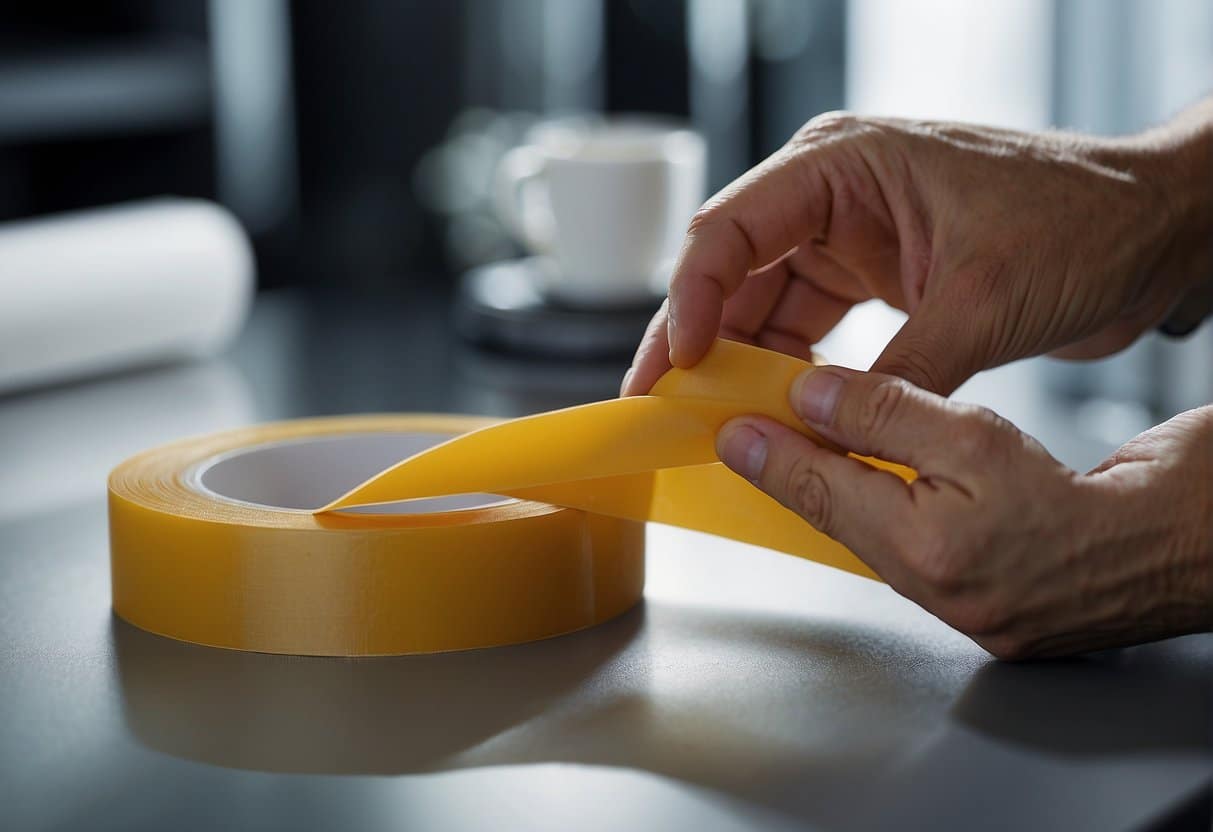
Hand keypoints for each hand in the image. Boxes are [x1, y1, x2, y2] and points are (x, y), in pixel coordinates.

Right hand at [623, 105, 1212, 397]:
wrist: (1158, 233)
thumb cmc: (1084, 223)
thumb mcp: (985, 300)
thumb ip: (899, 374)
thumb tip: (830, 441)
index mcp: (843, 165)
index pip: (731, 229)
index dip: (688, 299)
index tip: (675, 367)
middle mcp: (833, 197)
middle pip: (729, 274)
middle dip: (691, 343)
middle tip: (656, 408)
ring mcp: (850, 241)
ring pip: (761, 310)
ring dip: (735, 368)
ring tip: (705, 426)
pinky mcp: (874, 283)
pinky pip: (806, 333)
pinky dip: (787, 377)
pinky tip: (771, 418)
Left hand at [715, 367, 1212, 658]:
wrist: (1180, 550)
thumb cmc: (1107, 500)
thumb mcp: (980, 436)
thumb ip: (888, 414)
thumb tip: (813, 398)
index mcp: (929, 551)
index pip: (820, 492)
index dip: (769, 455)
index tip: (728, 431)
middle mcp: (934, 589)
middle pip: (838, 519)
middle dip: (794, 472)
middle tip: (751, 433)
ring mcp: (958, 603)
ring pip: (872, 533)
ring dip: (837, 488)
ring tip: (804, 446)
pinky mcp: (982, 599)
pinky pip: (911, 545)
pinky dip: (886, 507)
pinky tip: (878, 481)